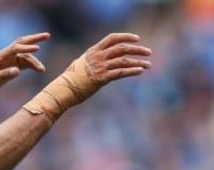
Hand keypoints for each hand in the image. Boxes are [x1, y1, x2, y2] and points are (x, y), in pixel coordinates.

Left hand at [0, 32, 49, 98]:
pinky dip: (32, 65)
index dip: (26, 48)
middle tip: (47, 35)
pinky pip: (24, 63)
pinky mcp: (10, 67)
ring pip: (25, 56)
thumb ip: (4, 75)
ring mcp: (8, 61)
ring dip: (35, 61)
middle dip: (35, 39)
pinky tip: (39, 69)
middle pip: (22, 43)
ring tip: (42, 70)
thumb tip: (17, 71)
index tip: (38, 49)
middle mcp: (5, 56)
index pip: (15, 49)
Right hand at [24, 32, 152, 120]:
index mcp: (93, 51)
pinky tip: (140, 71)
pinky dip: (132, 71)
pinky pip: (121, 72)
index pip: (112, 38)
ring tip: (148, 64)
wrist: (64, 90)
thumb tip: (100, 60)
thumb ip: (92, 60)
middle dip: (138, 50)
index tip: (137, 39)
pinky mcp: (102, 78)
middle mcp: (98, 56)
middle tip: (149, 52)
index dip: (126, 37)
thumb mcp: (81, 64)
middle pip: (122, 48)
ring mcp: (100, 66)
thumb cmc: (71, 79)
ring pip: (124, 60)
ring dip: (138, 62)